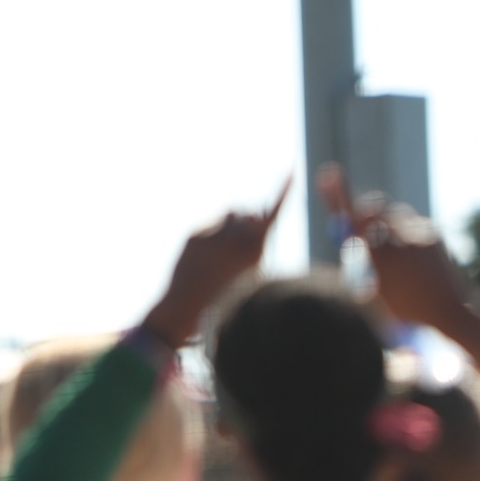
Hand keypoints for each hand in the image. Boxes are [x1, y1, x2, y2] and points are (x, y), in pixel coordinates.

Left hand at [142, 178, 290, 347]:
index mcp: (256, 252)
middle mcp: (236, 241)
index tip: (291, 172)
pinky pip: (210, 226)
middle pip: (248, 214)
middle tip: (243, 241)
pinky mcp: (195, 235)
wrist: (188, 309)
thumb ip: (252, 242)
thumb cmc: (226, 296)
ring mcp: (214, 236)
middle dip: (249, 221)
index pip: (273, 214)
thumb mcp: (250, 272)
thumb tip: (246, 217)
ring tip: (224, 250)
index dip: (283, 191)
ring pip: (230, 215)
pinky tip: (206, 258)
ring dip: (231, 225)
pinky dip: (212, 237)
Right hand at [320, 165, 470, 333]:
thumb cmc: (409, 309)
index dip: (339, 195)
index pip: (355, 218)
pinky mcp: (435, 233)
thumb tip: (351, 239)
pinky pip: (414, 223)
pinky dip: (408, 233)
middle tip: (362, 220)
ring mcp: (420, 234)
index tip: (328, 175)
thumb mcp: (378, 292)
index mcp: (382, 257)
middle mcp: (401, 240)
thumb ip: (365, 264)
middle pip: (374, 208)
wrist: (450, 311)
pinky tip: (415, 255)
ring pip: (395, 214)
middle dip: (365, 211)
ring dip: (388, 223)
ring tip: (394, 249)